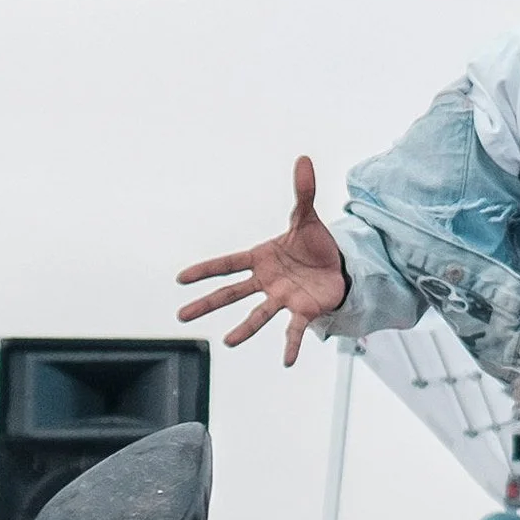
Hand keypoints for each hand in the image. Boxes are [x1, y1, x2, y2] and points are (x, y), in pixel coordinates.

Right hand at [177, 156, 349, 365]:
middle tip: (182, 316)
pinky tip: (287, 361)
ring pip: (259, 314)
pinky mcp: (304, 311)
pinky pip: (295, 329)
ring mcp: (283, 298)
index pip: (227, 264)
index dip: (205, 270)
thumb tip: (304, 158)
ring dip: (244, 328)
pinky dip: (291, 344)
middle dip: (207, 304)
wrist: (339, 266)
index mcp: (261, 258)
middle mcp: (266, 281)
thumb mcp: (307, 216)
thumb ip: (303, 191)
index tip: (181, 279)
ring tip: (228, 342)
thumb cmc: (315, 245)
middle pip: (232, 293)